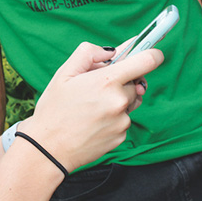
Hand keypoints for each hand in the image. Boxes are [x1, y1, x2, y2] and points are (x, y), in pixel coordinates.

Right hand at [21, 42, 162, 171]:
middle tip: (95, 87)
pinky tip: (93, 121)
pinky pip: (123, 119)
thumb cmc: (54, 110)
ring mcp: (122, 121)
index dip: (152, 53)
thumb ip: (89, 53)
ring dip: (117, 100)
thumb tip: (111, 51)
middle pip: (135, 82)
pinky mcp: (121, 137)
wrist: (48, 149)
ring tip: (92, 107)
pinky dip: (113, 118)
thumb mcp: (64, 73)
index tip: (153, 51)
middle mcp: (120, 101)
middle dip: (120, 81)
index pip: (147, 61)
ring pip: (129, 102)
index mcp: (107, 81)